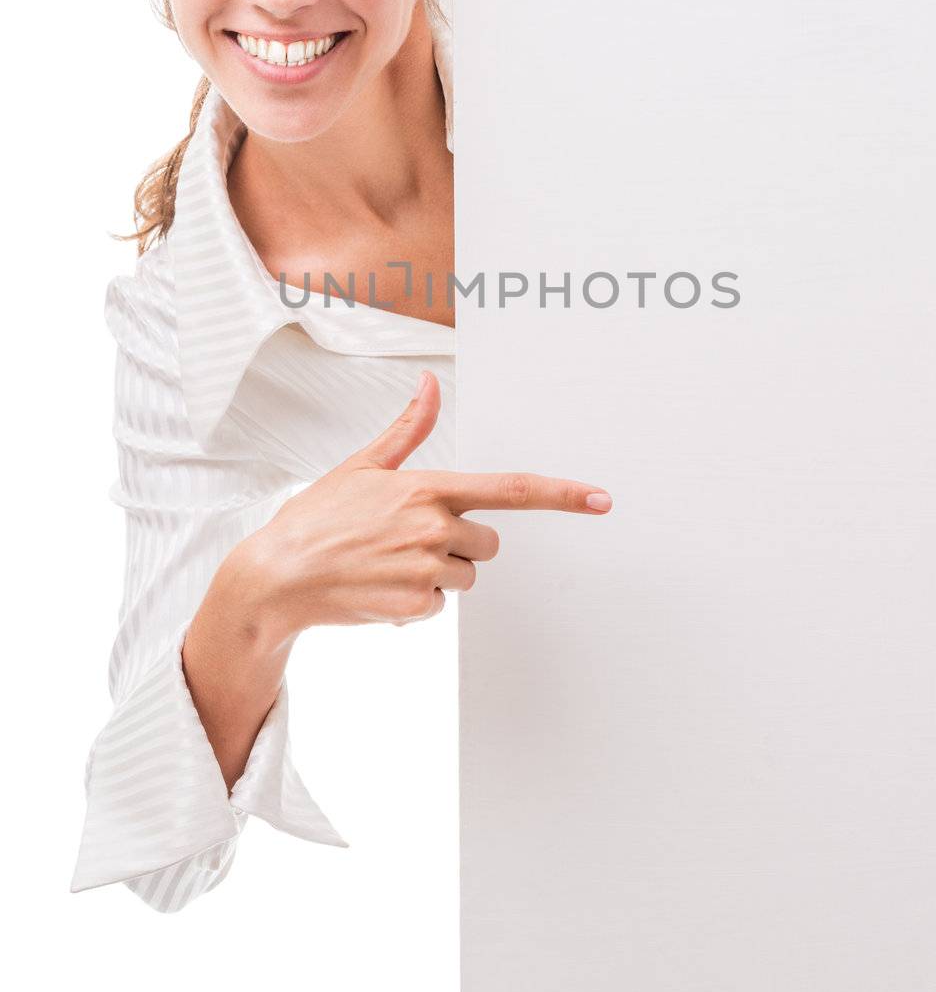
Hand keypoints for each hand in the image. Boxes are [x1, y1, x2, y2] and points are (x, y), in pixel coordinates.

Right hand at [233, 370, 612, 638]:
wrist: (277, 577)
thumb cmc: (319, 518)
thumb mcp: (362, 466)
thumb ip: (408, 429)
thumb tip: (430, 384)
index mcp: (426, 488)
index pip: (510, 490)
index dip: (561, 494)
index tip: (601, 499)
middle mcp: (432, 527)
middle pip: (487, 544)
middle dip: (459, 545)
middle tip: (406, 541)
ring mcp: (424, 569)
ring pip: (464, 576)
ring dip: (435, 575)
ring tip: (385, 565)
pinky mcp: (413, 607)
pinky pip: (437, 607)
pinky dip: (413, 604)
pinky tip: (378, 589)